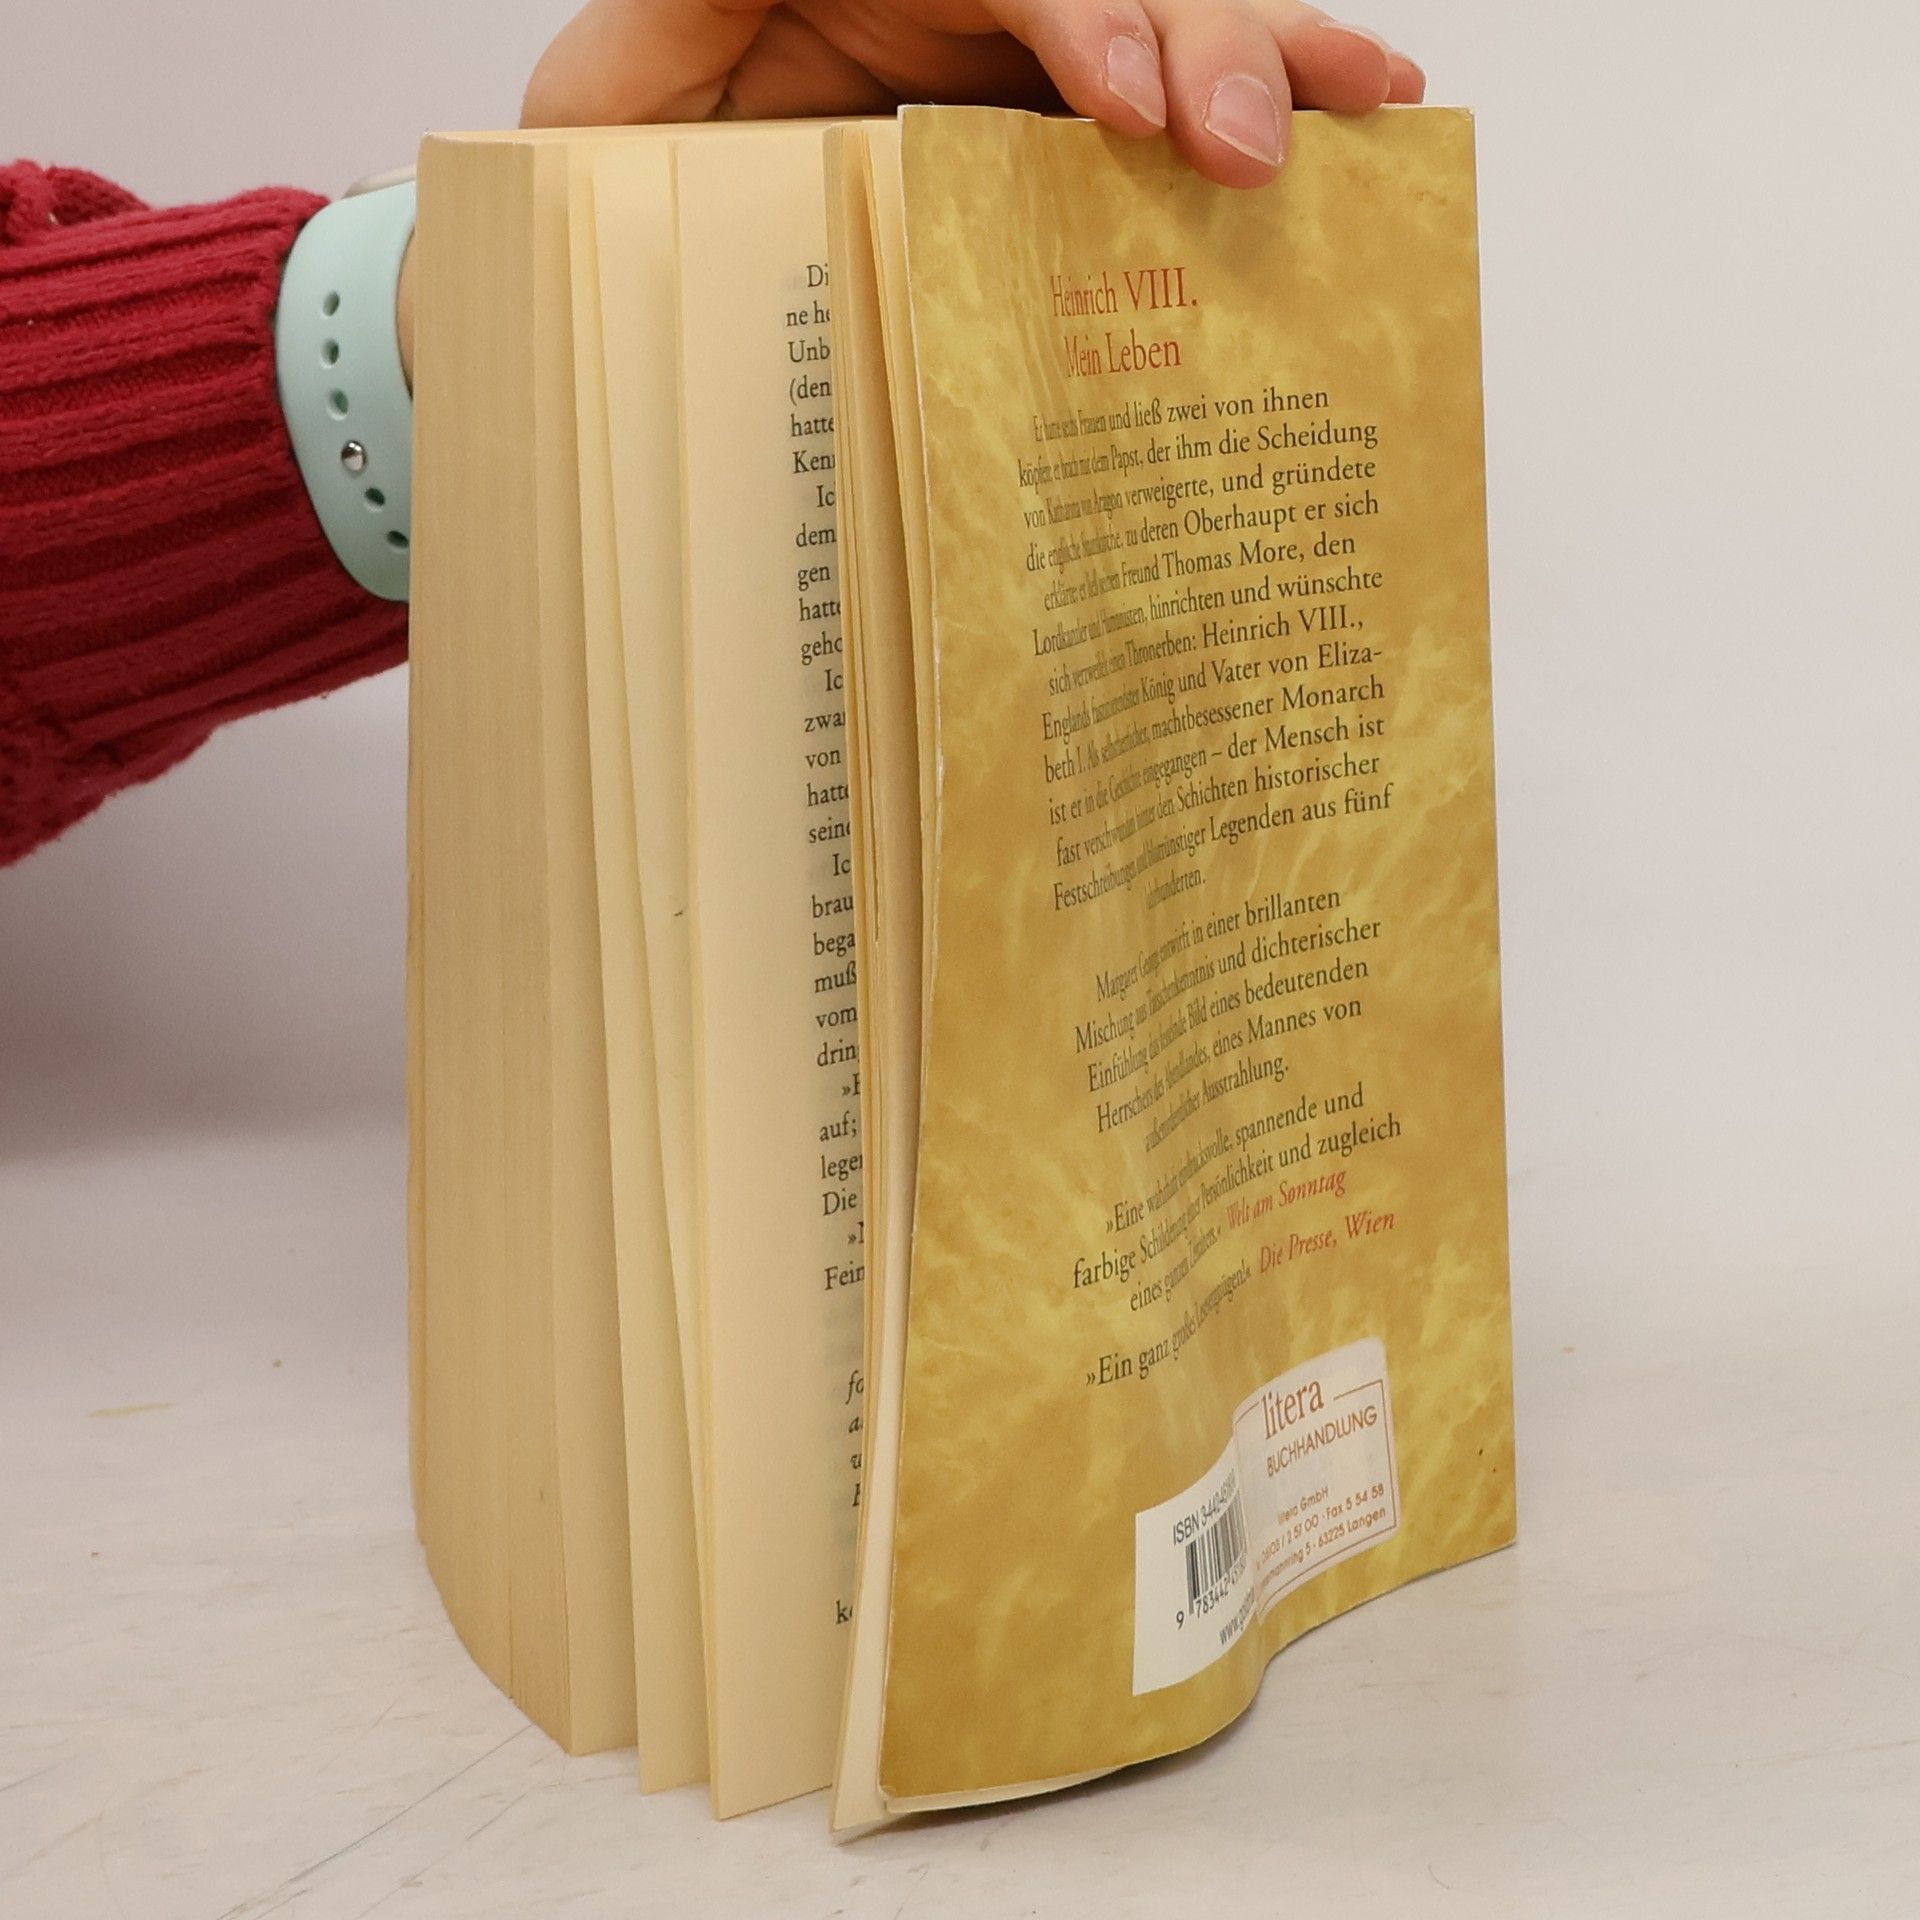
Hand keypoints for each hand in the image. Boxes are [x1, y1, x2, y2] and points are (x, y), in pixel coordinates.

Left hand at [522, 0, 1422, 186]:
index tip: (1130, 106)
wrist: (653, 259)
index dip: (1078, 12)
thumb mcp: (610, 108)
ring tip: (1367, 102)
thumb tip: (724, 17)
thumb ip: (660, 41)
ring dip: (1273, 51)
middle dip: (1201, 37)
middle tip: (1246, 146)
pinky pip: (1177, 99)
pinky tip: (1352, 118)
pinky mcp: (1058, 128)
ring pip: (1172, 17)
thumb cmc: (631, 186)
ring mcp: (1020, 58)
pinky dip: (1267, 96)